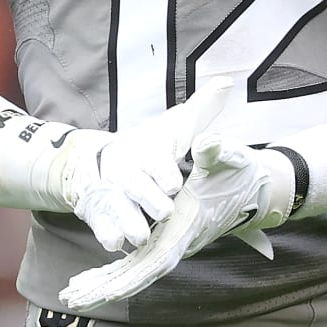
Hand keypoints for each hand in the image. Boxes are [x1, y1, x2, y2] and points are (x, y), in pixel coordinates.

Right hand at [51, 77, 234, 252]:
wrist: (101, 160)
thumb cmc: (147, 147)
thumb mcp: (173, 128)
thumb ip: (200, 110)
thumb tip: (226, 82)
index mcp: (146, 152)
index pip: (155, 160)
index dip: (163, 172)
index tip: (174, 184)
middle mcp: (127, 172)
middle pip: (136, 185)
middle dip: (149, 198)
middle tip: (165, 212)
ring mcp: (111, 192)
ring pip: (117, 206)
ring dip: (127, 221)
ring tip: (140, 237)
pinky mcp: (99, 211)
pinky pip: (101, 223)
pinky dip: (106, 233)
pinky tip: (115, 243)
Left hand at [59, 133, 291, 310]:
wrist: (257, 185)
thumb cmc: (242, 171)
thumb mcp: (231, 156)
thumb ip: (216, 151)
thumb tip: (206, 144)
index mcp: (188, 224)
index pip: (158, 258)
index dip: (133, 275)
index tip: (109, 290)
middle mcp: (179, 241)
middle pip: (139, 273)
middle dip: (106, 286)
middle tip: (73, 299)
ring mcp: (173, 243)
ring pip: (135, 271)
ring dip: (104, 284)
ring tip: (72, 296)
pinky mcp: (168, 240)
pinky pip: (138, 263)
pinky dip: (115, 273)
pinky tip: (91, 281)